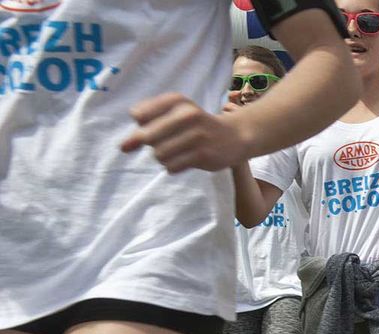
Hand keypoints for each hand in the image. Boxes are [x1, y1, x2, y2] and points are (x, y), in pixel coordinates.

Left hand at [121, 93, 250, 172]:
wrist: (235, 137)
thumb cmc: (196, 125)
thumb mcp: (173, 115)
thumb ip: (143, 128)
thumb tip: (123, 147)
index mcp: (177, 100)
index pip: (138, 115)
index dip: (144, 125)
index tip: (160, 125)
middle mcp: (187, 114)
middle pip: (147, 137)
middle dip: (153, 144)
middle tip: (169, 141)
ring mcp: (197, 135)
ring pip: (159, 154)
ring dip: (164, 157)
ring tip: (179, 151)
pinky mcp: (203, 155)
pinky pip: (172, 167)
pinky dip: (174, 166)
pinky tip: (186, 160)